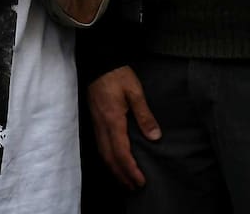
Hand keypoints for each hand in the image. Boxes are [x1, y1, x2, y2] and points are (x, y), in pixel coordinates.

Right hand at [87, 66, 160, 188]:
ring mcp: (96, 125)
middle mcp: (102, 126)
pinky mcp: (95, 121)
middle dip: (122, 175)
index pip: (121, 152)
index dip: (130, 169)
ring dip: (114, 170)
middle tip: (134, 186)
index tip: (140, 180)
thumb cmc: (118, 75)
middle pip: (110, 159)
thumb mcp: (135, 92)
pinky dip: (108, 159)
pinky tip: (114, 162)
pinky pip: (100, 147)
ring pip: (103, 154)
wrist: (99, 63)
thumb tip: (155, 136)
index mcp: (113, 120)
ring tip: (126, 180)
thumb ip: (145, 115)